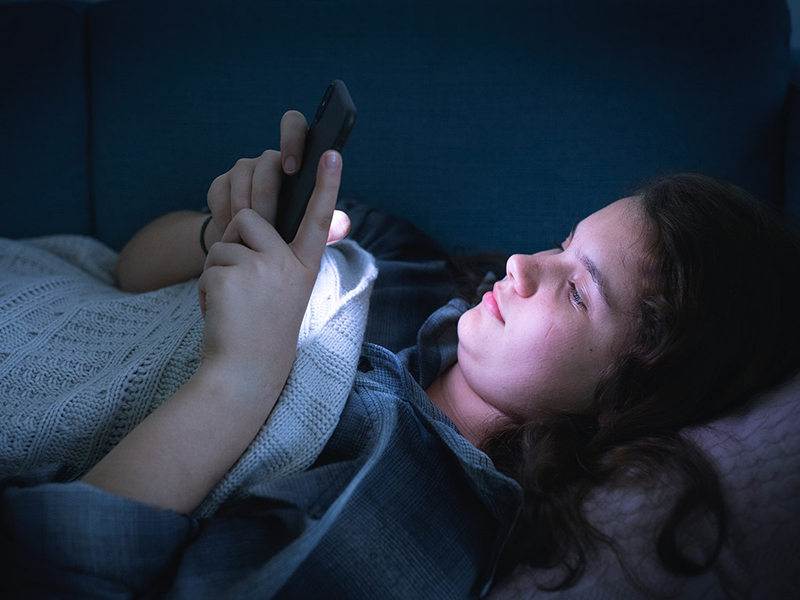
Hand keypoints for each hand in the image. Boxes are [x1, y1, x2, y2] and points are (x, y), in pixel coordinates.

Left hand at [197, 150, 343, 396]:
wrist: (245, 369)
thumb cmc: (262, 329)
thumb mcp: (283, 290)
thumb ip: (280, 257)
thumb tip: (257, 221)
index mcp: (304, 265)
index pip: (318, 218)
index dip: (327, 185)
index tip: (333, 153)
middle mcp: (289, 263)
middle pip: (249, 219)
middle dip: (234, 241)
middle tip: (242, 282)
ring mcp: (262, 269)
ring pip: (224, 241)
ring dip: (218, 269)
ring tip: (232, 302)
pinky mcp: (233, 275)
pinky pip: (209, 264)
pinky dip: (205, 287)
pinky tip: (220, 311)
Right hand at [204, 110, 349, 247]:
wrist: (256, 252)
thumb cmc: (292, 237)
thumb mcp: (315, 233)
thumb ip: (330, 227)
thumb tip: (343, 224)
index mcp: (297, 160)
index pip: (294, 126)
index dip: (292, 139)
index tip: (293, 169)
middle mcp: (269, 160)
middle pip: (266, 165)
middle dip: (269, 200)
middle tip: (272, 228)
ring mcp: (242, 170)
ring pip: (242, 182)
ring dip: (247, 215)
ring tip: (253, 239)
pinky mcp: (220, 184)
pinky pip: (220, 195)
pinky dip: (226, 219)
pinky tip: (232, 235)